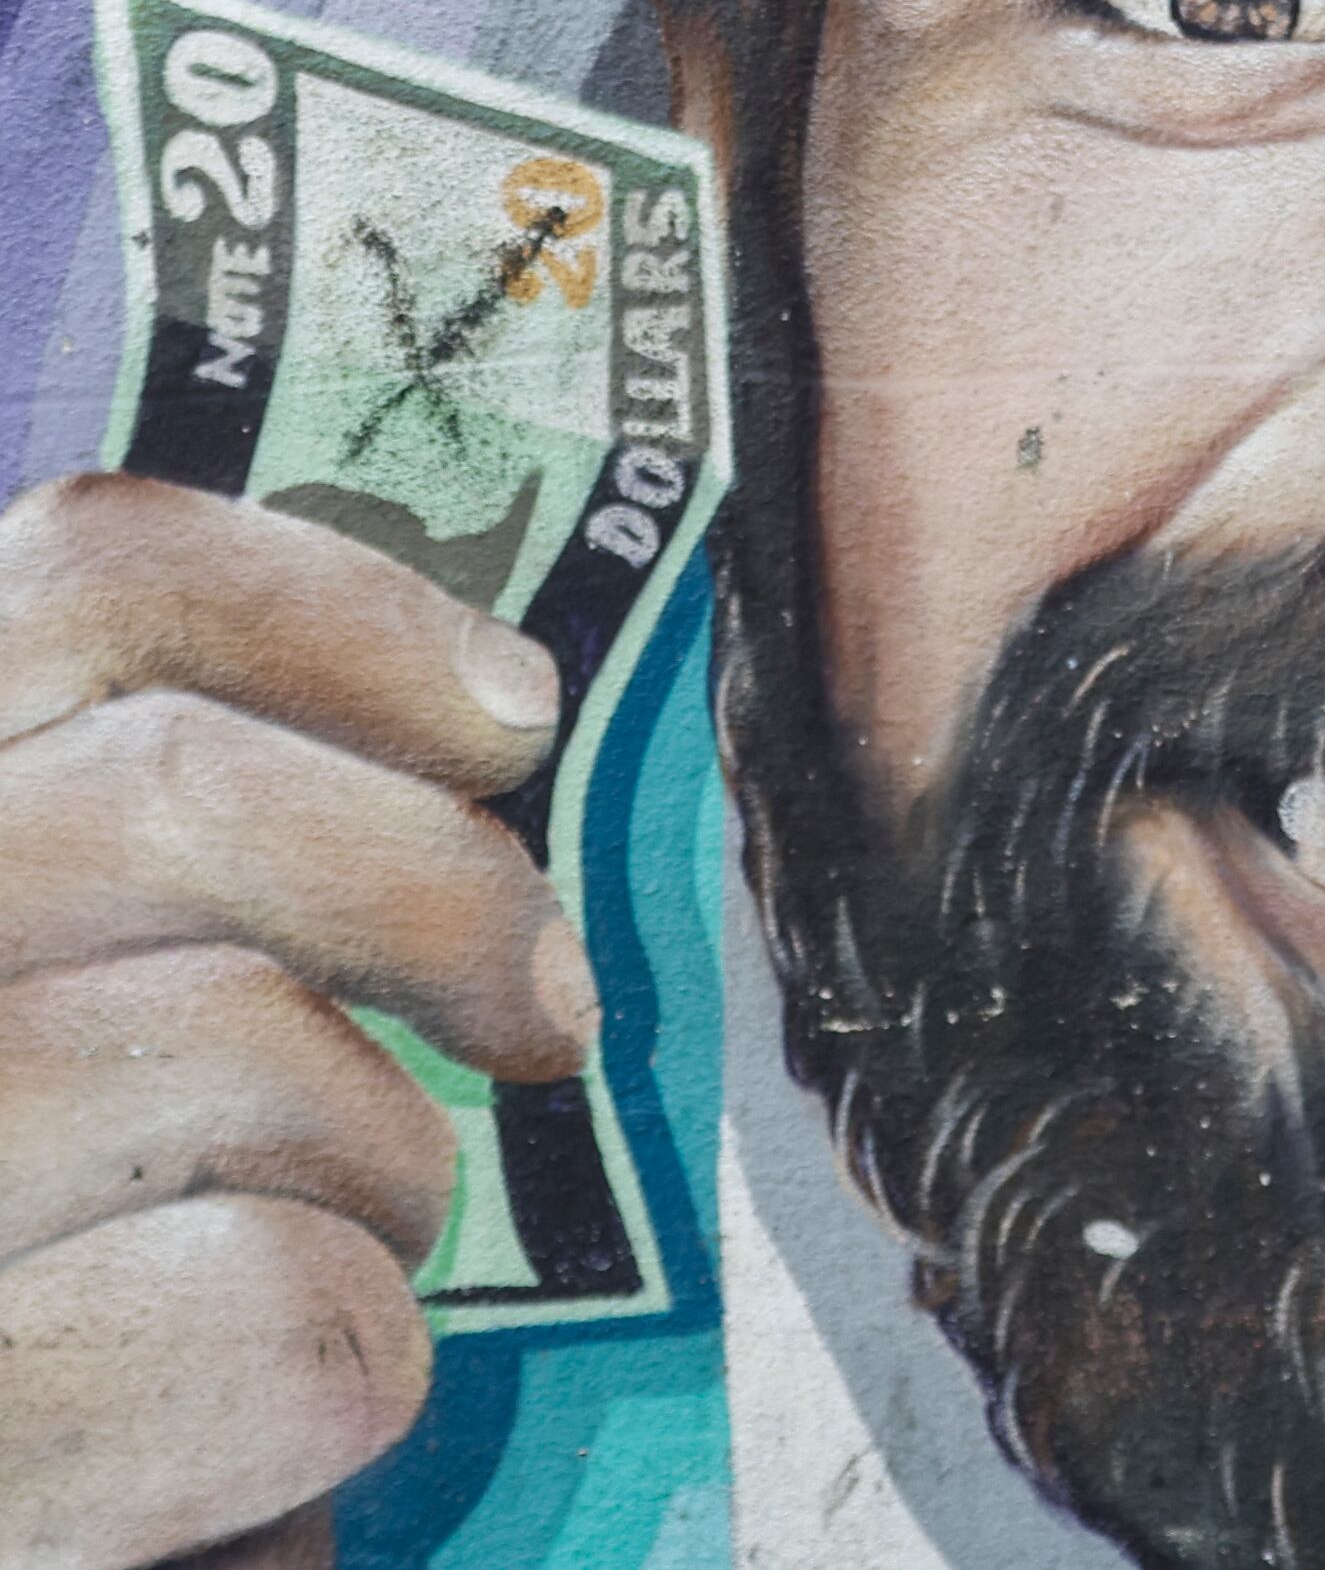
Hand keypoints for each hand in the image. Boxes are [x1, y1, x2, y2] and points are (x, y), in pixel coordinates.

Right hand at [0, 475, 597, 1569]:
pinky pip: (284, 1313)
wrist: (56, 1523)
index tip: (509, 712)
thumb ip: (185, 864)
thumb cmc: (92, 1269)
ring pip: (239, 1044)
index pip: (79, 577)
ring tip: (345, 1246)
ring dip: (381, 1160)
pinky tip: (292, 1420)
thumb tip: (479, 709)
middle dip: (436, 887)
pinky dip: (354, 1362)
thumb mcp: (100, 996)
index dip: (338, 606)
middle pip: (175, 787)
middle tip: (540, 1007)